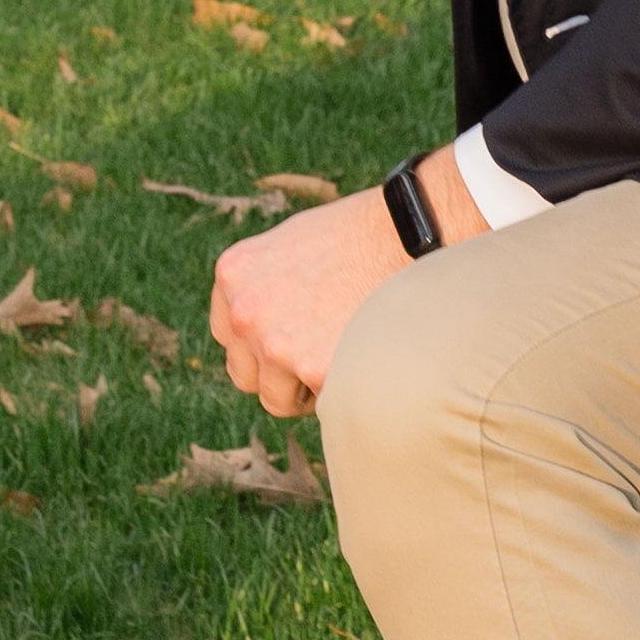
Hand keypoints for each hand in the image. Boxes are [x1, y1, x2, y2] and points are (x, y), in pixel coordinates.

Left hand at [210, 177, 410, 418]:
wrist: (409, 235)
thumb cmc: (360, 236)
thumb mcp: (292, 245)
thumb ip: (266, 286)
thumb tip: (265, 325)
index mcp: (234, 275)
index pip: (230, 335)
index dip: (264, 341)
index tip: (296, 334)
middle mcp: (246, 311)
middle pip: (245, 374)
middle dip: (278, 374)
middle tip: (321, 352)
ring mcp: (275, 343)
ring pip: (277, 399)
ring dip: (306, 389)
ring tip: (344, 352)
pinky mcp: (313, 369)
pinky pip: (318, 405)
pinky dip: (339, 390)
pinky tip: (362, 355)